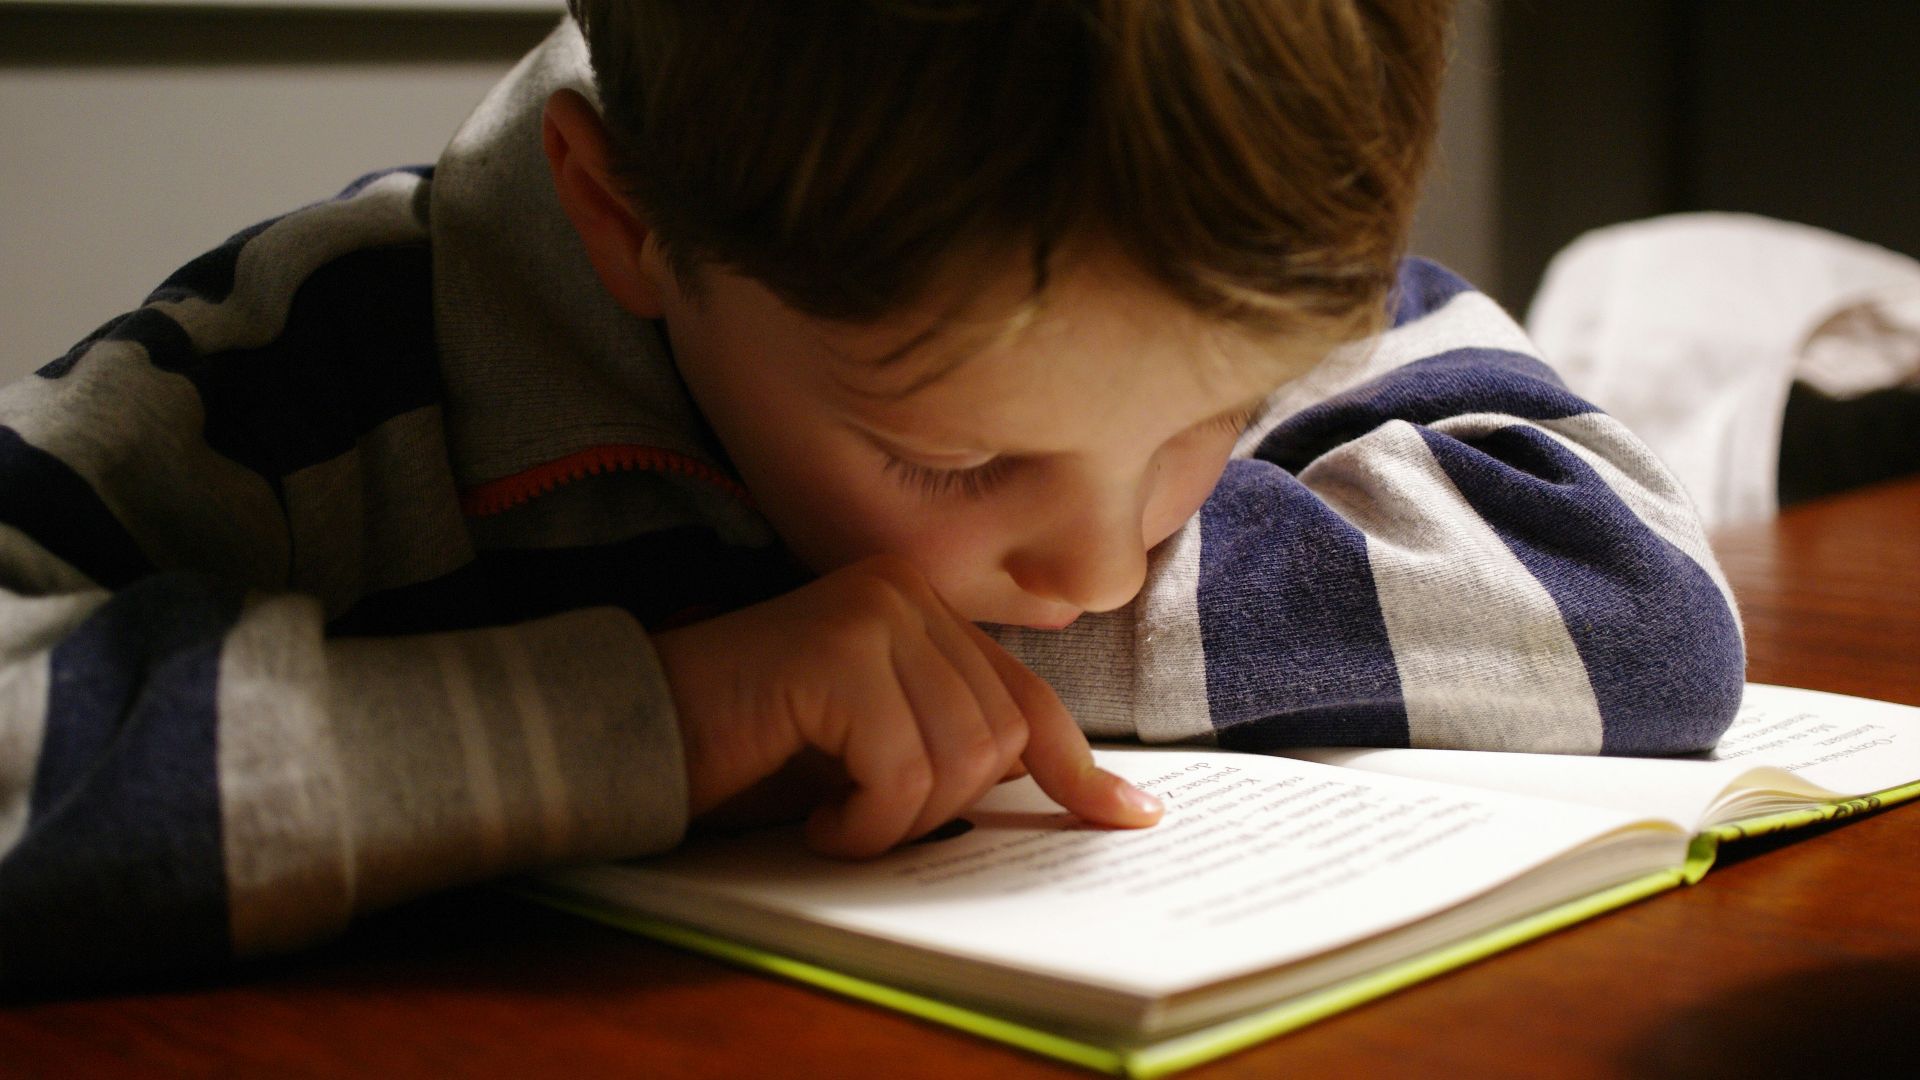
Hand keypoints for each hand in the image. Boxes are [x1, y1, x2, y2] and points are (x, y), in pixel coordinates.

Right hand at [651, 555, 1161, 856]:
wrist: (634, 734)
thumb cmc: (749, 750)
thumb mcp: (873, 748)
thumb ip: (954, 742)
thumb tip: (1070, 792)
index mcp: (922, 607)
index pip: (1026, 697)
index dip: (1080, 768)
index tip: (1130, 817)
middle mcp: (905, 592)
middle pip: (998, 738)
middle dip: (943, 809)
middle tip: (865, 820)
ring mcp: (873, 613)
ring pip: (960, 759)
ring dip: (898, 821)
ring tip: (834, 816)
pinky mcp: (838, 651)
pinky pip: (901, 772)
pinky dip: (863, 824)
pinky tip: (815, 819)